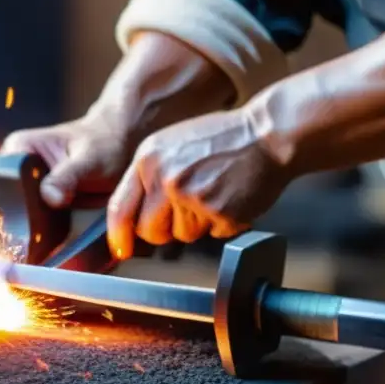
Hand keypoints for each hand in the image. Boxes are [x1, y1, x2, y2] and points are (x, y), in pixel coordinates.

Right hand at [0, 31, 235, 209]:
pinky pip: (34, 223)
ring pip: (20, 218)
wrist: (117, 147)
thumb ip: (67, 177)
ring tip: (61, 231)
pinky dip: (46, 232)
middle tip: (54, 231)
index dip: (18, 204)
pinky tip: (60, 237)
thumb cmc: (105, 144)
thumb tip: (50, 198)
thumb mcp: (89, 160)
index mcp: (17, 148)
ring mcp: (23, 186)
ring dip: (37, 230)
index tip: (37, 220)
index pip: (6, 183)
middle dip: (28, 222)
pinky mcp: (35, 201)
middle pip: (10, 205)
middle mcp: (13, 167)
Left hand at [106, 106, 288, 257]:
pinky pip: (211, 235)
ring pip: (182, 236)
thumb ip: (150, 176)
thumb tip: (135, 216)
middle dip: (165, 230)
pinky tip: (229, 197)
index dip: (118, 235)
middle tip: (186, 212)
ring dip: (198, 224)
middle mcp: (165, 179)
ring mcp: (191, 197)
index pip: (120, 207)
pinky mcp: (217, 213)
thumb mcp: (172, 145)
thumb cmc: (223, 138)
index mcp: (148, 159)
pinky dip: (221, 223)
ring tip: (213, 193)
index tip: (120, 248)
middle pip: (150, 231)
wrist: (266, 134)